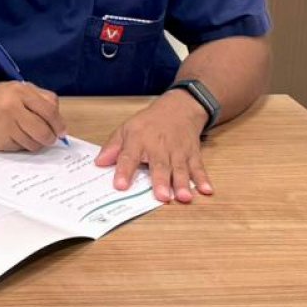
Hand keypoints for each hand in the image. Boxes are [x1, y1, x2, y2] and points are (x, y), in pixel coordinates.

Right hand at [0, 81, 66, 152]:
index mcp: (20, 91)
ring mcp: (5, 125)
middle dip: (50, 137)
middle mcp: (13, 107)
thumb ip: (39, 99)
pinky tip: (11, 136)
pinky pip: (20, 148)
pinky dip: (20, 145)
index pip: (50, 110)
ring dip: (35, 142)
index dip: (58, 123)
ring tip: (25, 135)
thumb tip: (58, 121)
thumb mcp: (15, 89)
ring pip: (34, 143)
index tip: (61, 131)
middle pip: (44, 130)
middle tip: (48, 138)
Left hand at [95, 93, 210, 202]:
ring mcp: (178, 151)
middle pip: (159, 165)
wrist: (178, 109)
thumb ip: (113, 147)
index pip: (129, 157)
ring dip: (182, 184)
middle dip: (160, 181)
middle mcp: (159, 146)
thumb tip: (99, 163)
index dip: (124, 171)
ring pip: (180, 169)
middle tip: (161, 197)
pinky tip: (207, 190)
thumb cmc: (149, 123)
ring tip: (183, 198)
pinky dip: (204, 178)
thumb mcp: (126, 129)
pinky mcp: (193, 154)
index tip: (120, 186)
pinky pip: (198, 167)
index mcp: (138, 140)